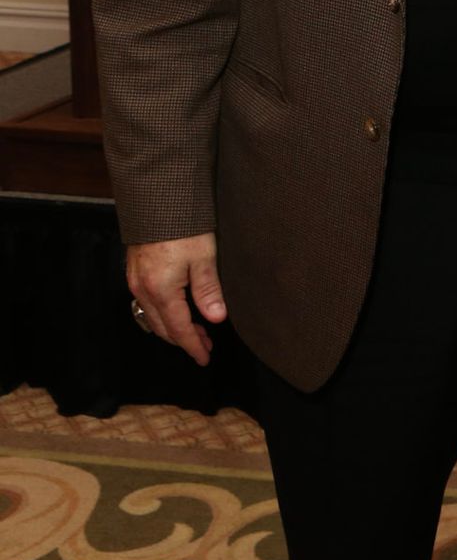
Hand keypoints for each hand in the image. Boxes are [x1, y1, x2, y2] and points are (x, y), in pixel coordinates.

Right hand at [126, 232, 225, 365]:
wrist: (157, 201)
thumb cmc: (183, 227)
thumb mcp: (204, 258)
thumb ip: (208, 290)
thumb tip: (217, 319)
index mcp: (161, 290)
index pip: (178, 329)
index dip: (193, 346)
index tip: (205, 358)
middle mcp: (142, 290)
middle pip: (163, 327)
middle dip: (184, 340)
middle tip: (205, 346)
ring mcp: (135, 281)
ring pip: (153, 317)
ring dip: (173, 328)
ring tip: (196, 331)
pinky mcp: (134, 272)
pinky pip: (146, 304)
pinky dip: (163, 314)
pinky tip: (176, 311)